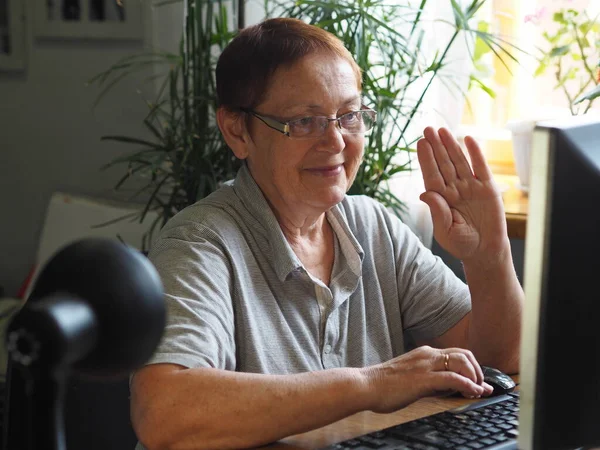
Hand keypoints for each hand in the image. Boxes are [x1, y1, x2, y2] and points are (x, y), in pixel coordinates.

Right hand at [361, 346, 493, 413]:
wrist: (366, 385)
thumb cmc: (383, 384)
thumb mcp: (408, 375)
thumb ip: (425, 376)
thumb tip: (442, 387)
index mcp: (423, 353)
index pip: (455, 353)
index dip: (471, 365)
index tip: (478, 380)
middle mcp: (427, 354)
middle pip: (464, 354)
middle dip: (477, 370)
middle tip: (481, 386)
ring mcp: (426, 365)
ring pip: (462, 362)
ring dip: (476, 376)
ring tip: (479, 390)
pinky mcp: (424, 379)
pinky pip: (454, 378)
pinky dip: (468, 385)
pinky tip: (474, 392)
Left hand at [416, 127, 507, 263]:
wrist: (485, 251)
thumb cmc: (462, 244)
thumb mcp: (446, 232)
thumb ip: (437, 212)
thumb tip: (425, 193)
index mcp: (440, 199)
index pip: (431, 175)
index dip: (426, 158)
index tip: (420, 142)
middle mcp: (454, 189)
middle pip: (443, 164)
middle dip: (435, 146)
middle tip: (428, 128)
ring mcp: (470, 187)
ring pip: (459, 162)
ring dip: (451, 145)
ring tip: (443, 130)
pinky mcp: (487, 188)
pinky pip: (480, 167)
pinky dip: (476, 153)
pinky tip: (468, 139)